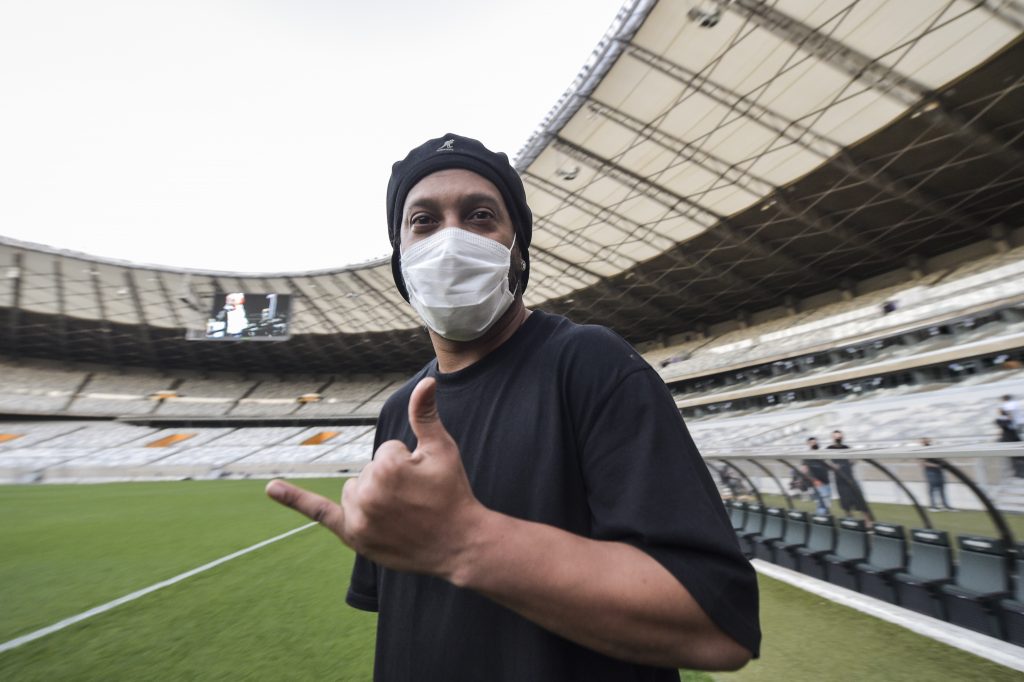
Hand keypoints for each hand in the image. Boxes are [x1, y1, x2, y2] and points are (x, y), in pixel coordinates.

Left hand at [266, 377, 485, 578]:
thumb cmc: (453, 493)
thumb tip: (427, 381)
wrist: (460, 543)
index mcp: (387, 467)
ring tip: (402, 514)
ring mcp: (358, 518)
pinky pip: (319, 512)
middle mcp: (367, 493)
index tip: (425, 484)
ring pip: (354, 490)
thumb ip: (425, 415)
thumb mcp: (442, 450)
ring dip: (372, 495)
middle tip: (417, 501)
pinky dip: (294, 500)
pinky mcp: (353, 535)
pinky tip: (272, 488)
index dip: (409, 463)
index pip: (386, 452)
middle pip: (368, 471)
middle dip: (391, 480)